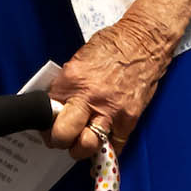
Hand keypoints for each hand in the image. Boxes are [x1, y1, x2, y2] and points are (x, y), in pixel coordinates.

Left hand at [46, 14, 176, 159]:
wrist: (144, 41)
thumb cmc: (112, 45)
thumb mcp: (79, 60)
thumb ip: (67, 85)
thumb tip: (56, 105)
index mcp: (71, 80)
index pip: (48, 113)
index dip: (46, 123)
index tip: (48, 126)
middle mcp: (89, 98)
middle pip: (63, 135)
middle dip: (59, 140)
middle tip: (62, 139)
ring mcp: (111, 111)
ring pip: (87, 146)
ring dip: (82, 149)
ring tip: (82, 142)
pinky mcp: (129, 119)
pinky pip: (115, 145)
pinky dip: (108, 147)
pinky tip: (104, 140)